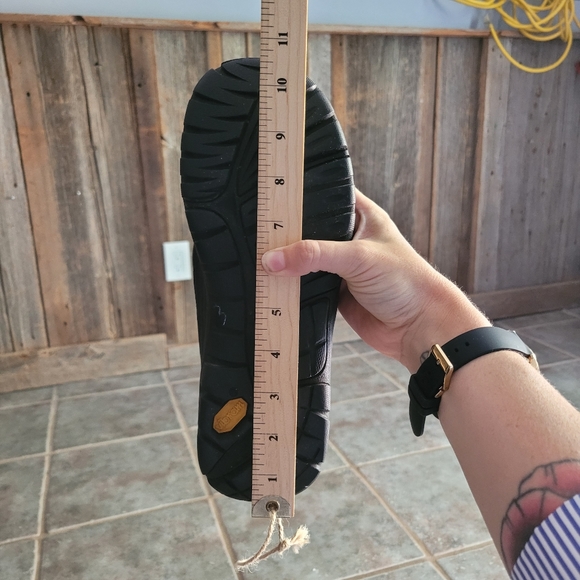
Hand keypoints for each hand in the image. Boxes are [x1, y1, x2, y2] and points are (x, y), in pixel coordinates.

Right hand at [262, 189, 488, 370]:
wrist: (418, 328)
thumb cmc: (406, 282)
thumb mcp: (358, 257)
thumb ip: (314, 255)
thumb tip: (273, 259)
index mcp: (360, 216)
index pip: (324, 196)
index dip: (300, 195)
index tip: (271, 195)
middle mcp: (348, 238)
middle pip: (308, 230)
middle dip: (287, 233)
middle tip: (257, 230)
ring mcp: (340, 266)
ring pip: (305, 259)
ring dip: (288, 262)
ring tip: (258, 256)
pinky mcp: (333, 291)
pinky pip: (305, 285)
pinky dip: (292, 285)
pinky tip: (274, 283)